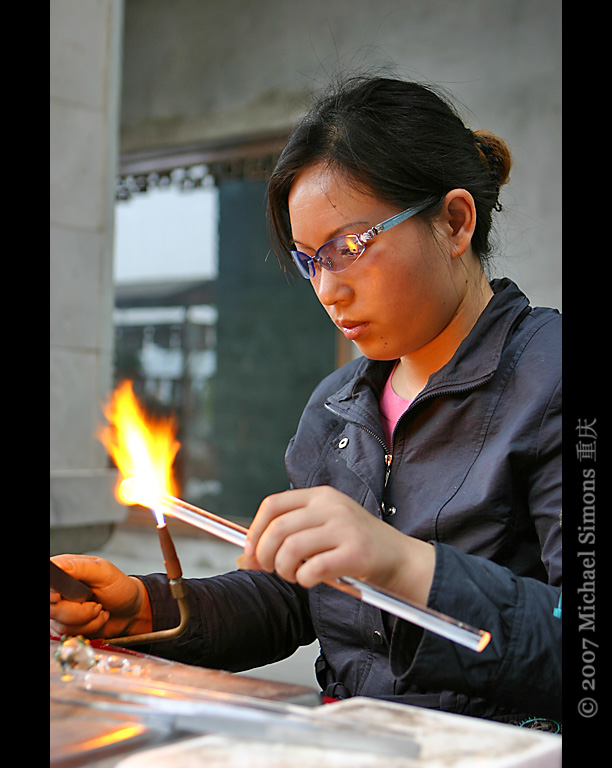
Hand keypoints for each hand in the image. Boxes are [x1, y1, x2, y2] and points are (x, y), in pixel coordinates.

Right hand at [50, 555, 151, 638]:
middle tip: (95, 603)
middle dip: (77, 610)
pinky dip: (88, 628)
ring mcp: (60, 609)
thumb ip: (79, 567)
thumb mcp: (104, 572)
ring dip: (86, 619)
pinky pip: (69, 633)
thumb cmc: (119, 587)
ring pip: (60, 622)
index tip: (58, 597)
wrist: (130, 610)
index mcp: (65, 569)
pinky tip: (98, 618)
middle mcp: (58, 589)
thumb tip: (58, 565)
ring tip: (99, 608)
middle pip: (51, 605)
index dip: (50, 591)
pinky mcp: (65, 625)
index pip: (48, 578)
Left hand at [241, 486, 434, 603]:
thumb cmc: (358, 545)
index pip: (272, 505)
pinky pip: (312, 568)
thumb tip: (245, 556)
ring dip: (284, 570)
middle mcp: (331, 506)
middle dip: (265, 555)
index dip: (254, 530)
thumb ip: (290, 535)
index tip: (251, 551)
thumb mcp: (325, 527)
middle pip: (278, 528)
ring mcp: (344, 528)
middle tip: (270, 569)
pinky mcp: (355, 553)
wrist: (401, 559)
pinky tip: (311, 580)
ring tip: (293, 575)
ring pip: (291, 549)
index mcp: (321, 496)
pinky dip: (303, 579)